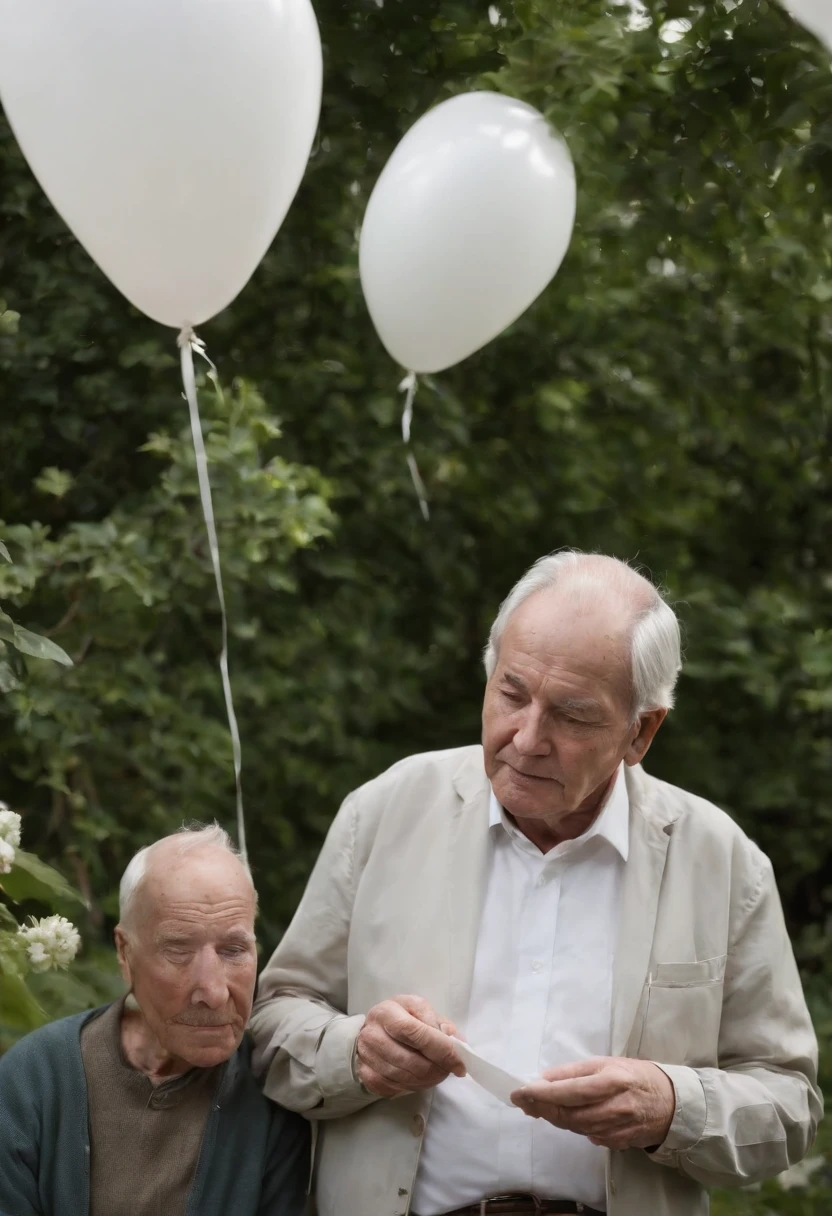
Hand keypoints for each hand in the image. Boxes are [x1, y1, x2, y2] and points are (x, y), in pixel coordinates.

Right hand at [355, 994, 465, 1097]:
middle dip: (437, 1069)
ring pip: (405, 1078)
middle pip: (412, 1060)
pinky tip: (421, 1079)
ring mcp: (367, 1056)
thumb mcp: (420, 1011)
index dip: (441, 1050)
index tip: (459, 1062)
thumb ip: (440, 1024)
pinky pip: (396, 1088)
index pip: (417, 1033)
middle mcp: (373, 1033)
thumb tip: (458, 1044)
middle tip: (449, 1070)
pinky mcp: (366, 1075)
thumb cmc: (401, 1019)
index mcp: (388, 1011)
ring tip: (438, 1074)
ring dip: (428, 1080)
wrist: (372, 1032)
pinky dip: (414, 1087)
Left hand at [511, 1057, 675, 1150]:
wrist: (672, 1102)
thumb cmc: (635, 1075)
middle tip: (522, 1101)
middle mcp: (616, 1106)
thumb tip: (543, 1079)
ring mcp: (619, 1127)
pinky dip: (574, 1126)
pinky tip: (565, 1116)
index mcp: (612, 1079)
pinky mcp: (620, 1142)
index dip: (543, 1093)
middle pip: (570, 1113)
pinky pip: (589, 1136)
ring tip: (538, 1107)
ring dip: (554, 1117)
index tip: (520, 1091)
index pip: (570, 1090)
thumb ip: (574, 1071)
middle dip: (542, 1108)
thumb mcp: (606, 1062)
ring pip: (576, 1127)